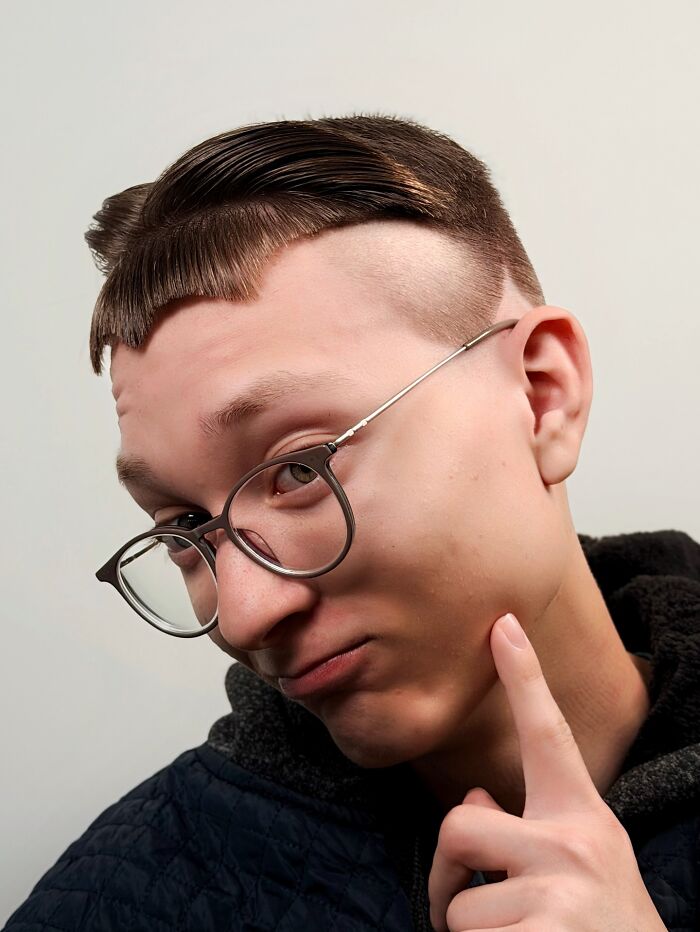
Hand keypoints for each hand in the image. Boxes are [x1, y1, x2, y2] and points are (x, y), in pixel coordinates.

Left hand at [428, 612, 665, 931]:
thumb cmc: (603, 922)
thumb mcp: (578, 863)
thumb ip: (528, 827)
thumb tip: (470, 802)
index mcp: (581, 818)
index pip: (549, 734)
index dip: (525, 676)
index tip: (504, 624)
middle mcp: (574, 846)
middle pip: (458, 825)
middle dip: (446, 871)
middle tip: (460, 900)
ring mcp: (561, 895)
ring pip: (459, 902)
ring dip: (469, 929)